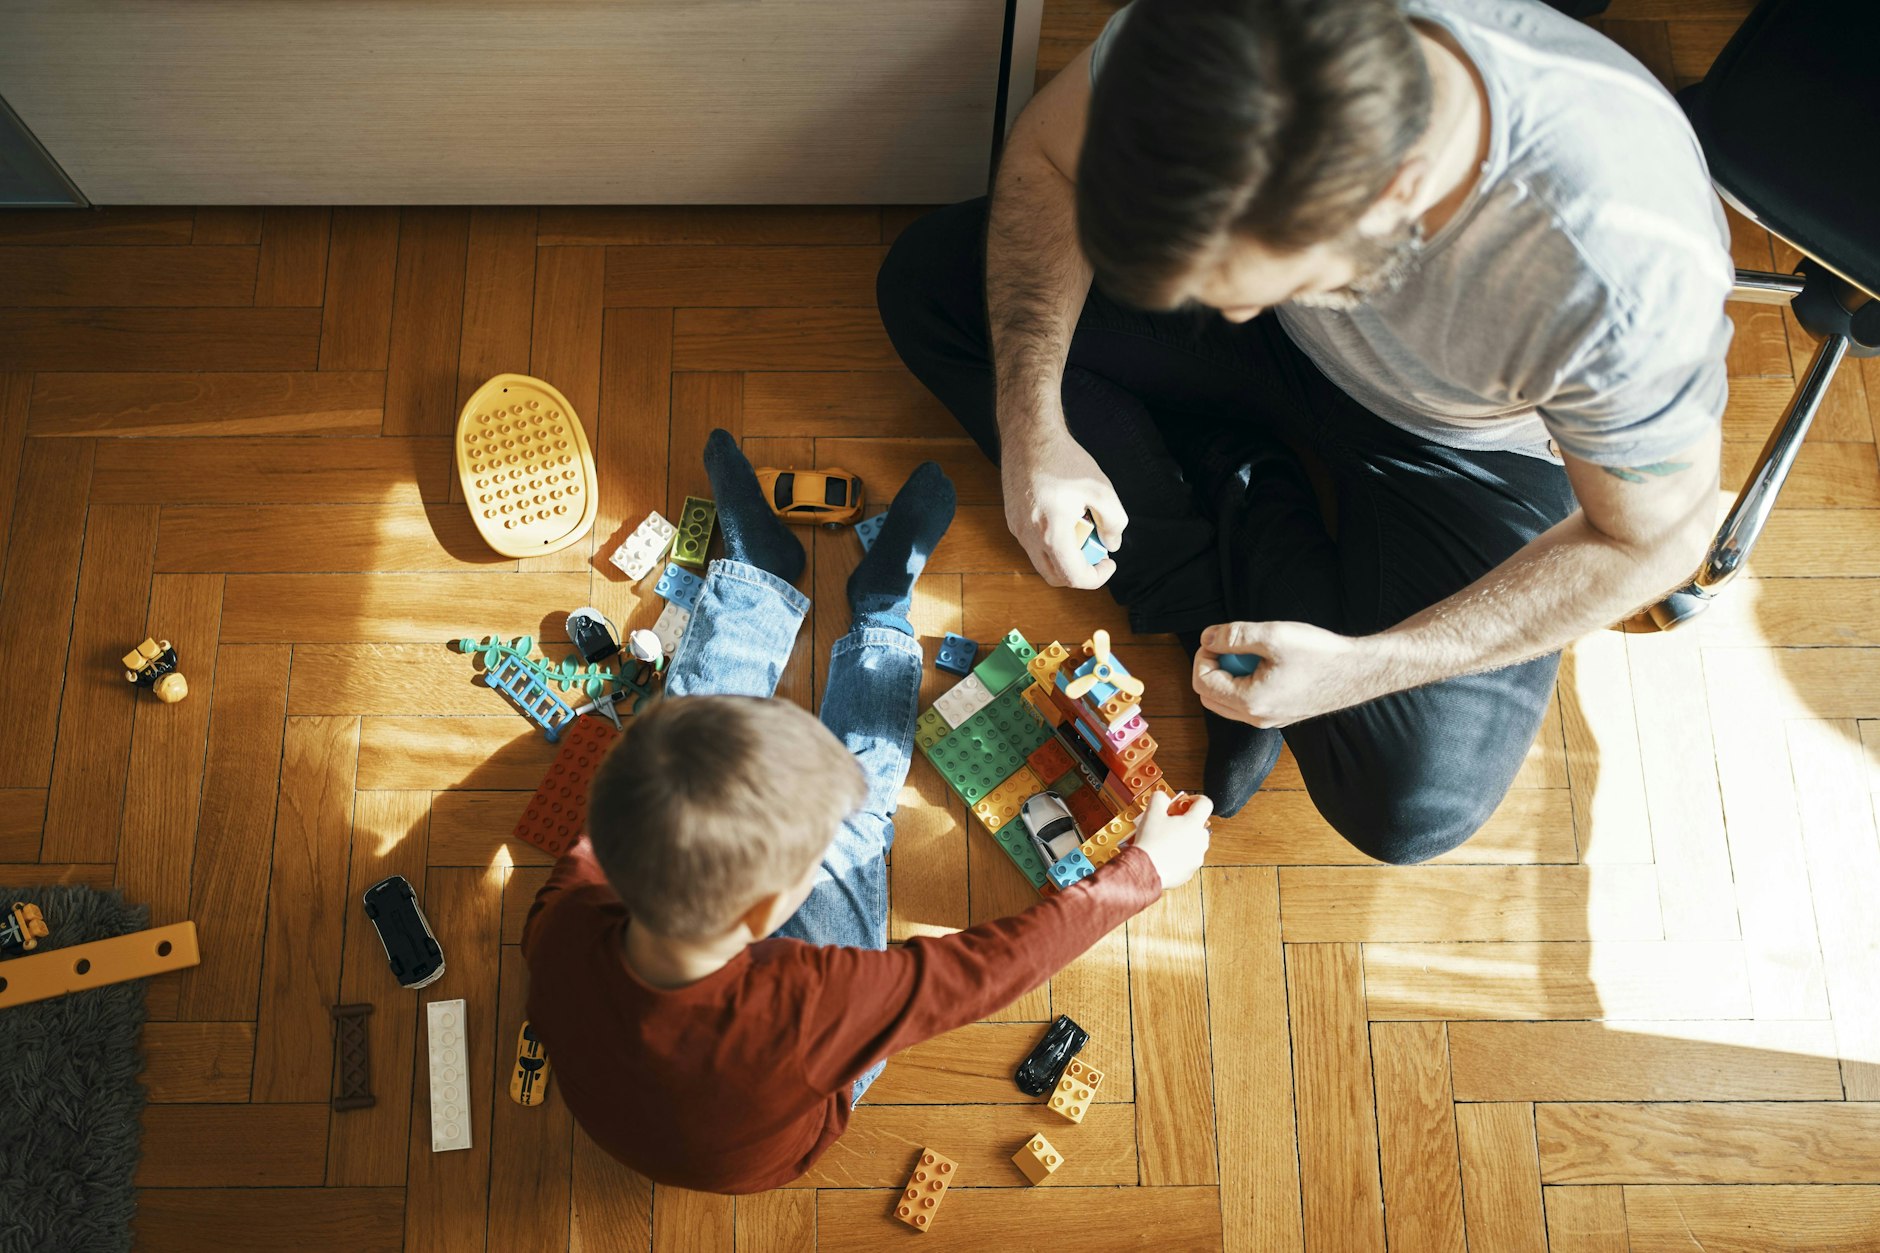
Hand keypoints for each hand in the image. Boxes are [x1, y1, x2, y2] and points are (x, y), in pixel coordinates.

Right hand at [1002, 420, 1126, 589]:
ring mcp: (1017, 529)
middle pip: (1055, 577)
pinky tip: (1065, 517)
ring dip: (1066, 557)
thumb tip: (1112, 544)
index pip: (1074, 577)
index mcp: (1051, 532)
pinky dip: (1053, 544)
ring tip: (1082, 529)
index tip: (1109, 561)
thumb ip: (1114, 521)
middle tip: (1097, 552)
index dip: (1097, 578)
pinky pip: (1034, 545)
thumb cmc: (1064, 459)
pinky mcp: (1012, 520)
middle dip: (1080, 572)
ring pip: (1043, 562)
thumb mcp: (1101, 489)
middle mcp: (1029, 536)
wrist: (1028, 435)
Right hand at [1130, 790, 1212, 889]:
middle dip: (1185, 822)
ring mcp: (1196, 858)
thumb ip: (1160, 798)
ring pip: (1194, 843)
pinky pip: (1187, 859)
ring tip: (1164, 840)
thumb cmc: (1150, 842)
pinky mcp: (1189, 872)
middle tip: (1168, 822)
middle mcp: (1200, 841)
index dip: (1194, 799)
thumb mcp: (1152, 812)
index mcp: (1194, 824)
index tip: (1183, 803)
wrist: (1145, 870)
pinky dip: (1178, 855)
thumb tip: (1163, 798)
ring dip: (1182, 839)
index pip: (1205, 803)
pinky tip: (1163, 854)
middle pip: (1199, 825)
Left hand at [1193, 620, 1379, 727]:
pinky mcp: (1281, 715)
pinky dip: (1246, 682)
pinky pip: (1248, 702)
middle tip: (1231, 644)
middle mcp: (1256, 718)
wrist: (1359, 672)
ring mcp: (1269, 720)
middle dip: (1212, 667)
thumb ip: (1234, 636)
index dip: (1204, 655)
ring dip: (1229, 675)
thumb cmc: (1321, 655)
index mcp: (1250, 702)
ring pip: (1227, 701)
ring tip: (1251, 653)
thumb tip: (1207, 638)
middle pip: (1209, 696)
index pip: (1201, 682)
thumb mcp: (1274, 636)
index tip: (1219, 637)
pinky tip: (1267, 663)